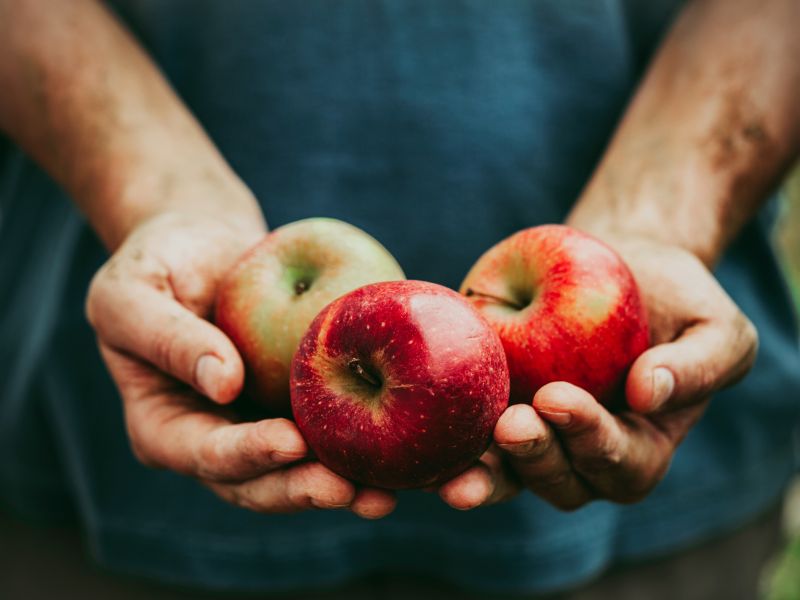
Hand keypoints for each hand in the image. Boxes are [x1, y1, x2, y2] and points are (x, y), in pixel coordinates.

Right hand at [86, 211, 395, 517]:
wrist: (203, 244)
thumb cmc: (156, 263)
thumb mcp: (131, 293)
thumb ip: (167, 338)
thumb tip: (224, 383)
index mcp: (165, 427)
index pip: (205, 453)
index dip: (247, 454)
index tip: (289, 442)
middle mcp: (215, 438)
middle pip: (259, 482)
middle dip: (303, 489)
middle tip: (350, 490)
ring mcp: (259, 425)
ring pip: (301, 470)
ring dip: (342, 486)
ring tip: (385, 495)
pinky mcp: (299, 405)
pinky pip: (330, 430)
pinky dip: (363, 447)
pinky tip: (402, 450)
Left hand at [438, 236, 757, 509]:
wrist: (615, 263)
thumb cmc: (673, 299)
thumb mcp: (714, 326)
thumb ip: (699, 366)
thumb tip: (648, 394)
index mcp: (639, 446)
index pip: (619, 463)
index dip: (590, 439)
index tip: (559, 398)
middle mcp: (582, 453)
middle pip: (560, 482)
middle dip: (535, 458)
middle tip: (511, 423)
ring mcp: (534, 435)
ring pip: (509, 475)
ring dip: (485, 473)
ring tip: (459, 464)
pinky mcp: (491, 407)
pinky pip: (468, 438)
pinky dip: (446, 446)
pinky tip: (425, 439)